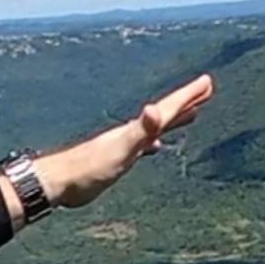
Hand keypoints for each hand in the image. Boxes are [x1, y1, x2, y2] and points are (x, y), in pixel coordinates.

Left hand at [19, 74, 212, 216]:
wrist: (57, 182)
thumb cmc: (89, 168)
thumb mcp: (121, 149)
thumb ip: (140, 131)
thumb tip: (156, 108)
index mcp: (137, 128)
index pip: (168, 108)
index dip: (189, 95)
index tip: (207, 81)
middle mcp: (132, 131)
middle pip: (165, 112)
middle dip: (186, 101)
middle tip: (206, 89)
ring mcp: (125, 143)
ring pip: (156, 126)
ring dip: (174, 118)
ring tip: (191, 113)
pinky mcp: (117, 158)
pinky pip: (144, 144)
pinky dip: (154, 141)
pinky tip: (156, 145)